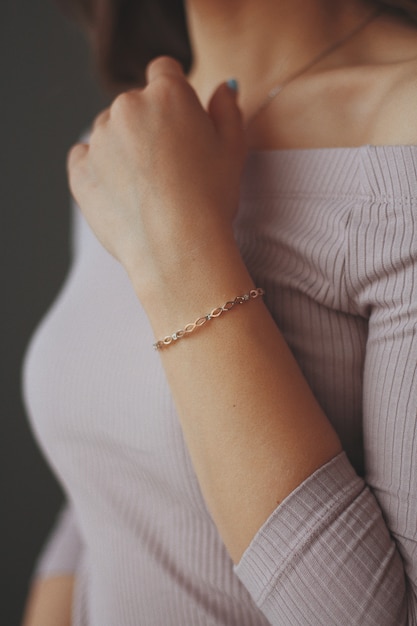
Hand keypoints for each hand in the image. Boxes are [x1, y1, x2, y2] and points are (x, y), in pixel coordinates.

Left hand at [67, 57, 245, 296]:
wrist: (177, 248)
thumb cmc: (211, 199)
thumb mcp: (233, 149)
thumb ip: (227, 110)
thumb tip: (222, 88)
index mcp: (167, 94)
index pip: (165, 71)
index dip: (175, 96)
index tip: (180, 123)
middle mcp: (127, 106)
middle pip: (135, 103)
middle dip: (149, 124)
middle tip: (169, 165)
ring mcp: (99, 138)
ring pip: (109, 130)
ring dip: (123, 147)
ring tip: (147, 186)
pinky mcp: (80, 171)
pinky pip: (86, 158)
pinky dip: (100, 170)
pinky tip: (123, 193)